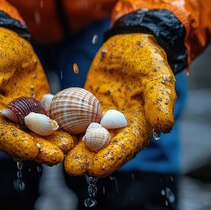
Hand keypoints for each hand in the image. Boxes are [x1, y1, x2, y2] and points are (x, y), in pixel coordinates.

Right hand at [0, 27, 73, 165]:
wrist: (5, 38)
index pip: (2, 137)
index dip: (17, 146)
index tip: (33, 151)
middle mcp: (8, 121)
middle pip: (24, 140)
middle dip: (41, 149)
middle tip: (58, 156)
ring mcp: (26, 115)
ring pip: (41, 132)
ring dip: (54, 141)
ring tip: (71, 145)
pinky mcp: (41, 106)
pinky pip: (53, 118)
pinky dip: (64, 124)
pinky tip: (79, 129)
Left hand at [64, 33, 175, 176]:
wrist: (130, 41)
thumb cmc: (148, 59)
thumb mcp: (157, 76)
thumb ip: (160, 101)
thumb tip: (165, 126)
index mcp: (139, 124)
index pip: (127, 146)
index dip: (113, 157)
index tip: (97, 169)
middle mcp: (118, 126)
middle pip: (103, 146)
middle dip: (88, 158)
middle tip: (72, 169)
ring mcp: (99, 117)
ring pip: (83, 135)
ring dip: (71, 146)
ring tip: (56, 155)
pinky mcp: (85, 106)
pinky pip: (71, 116)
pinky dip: (60, 123)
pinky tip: (45, 129)